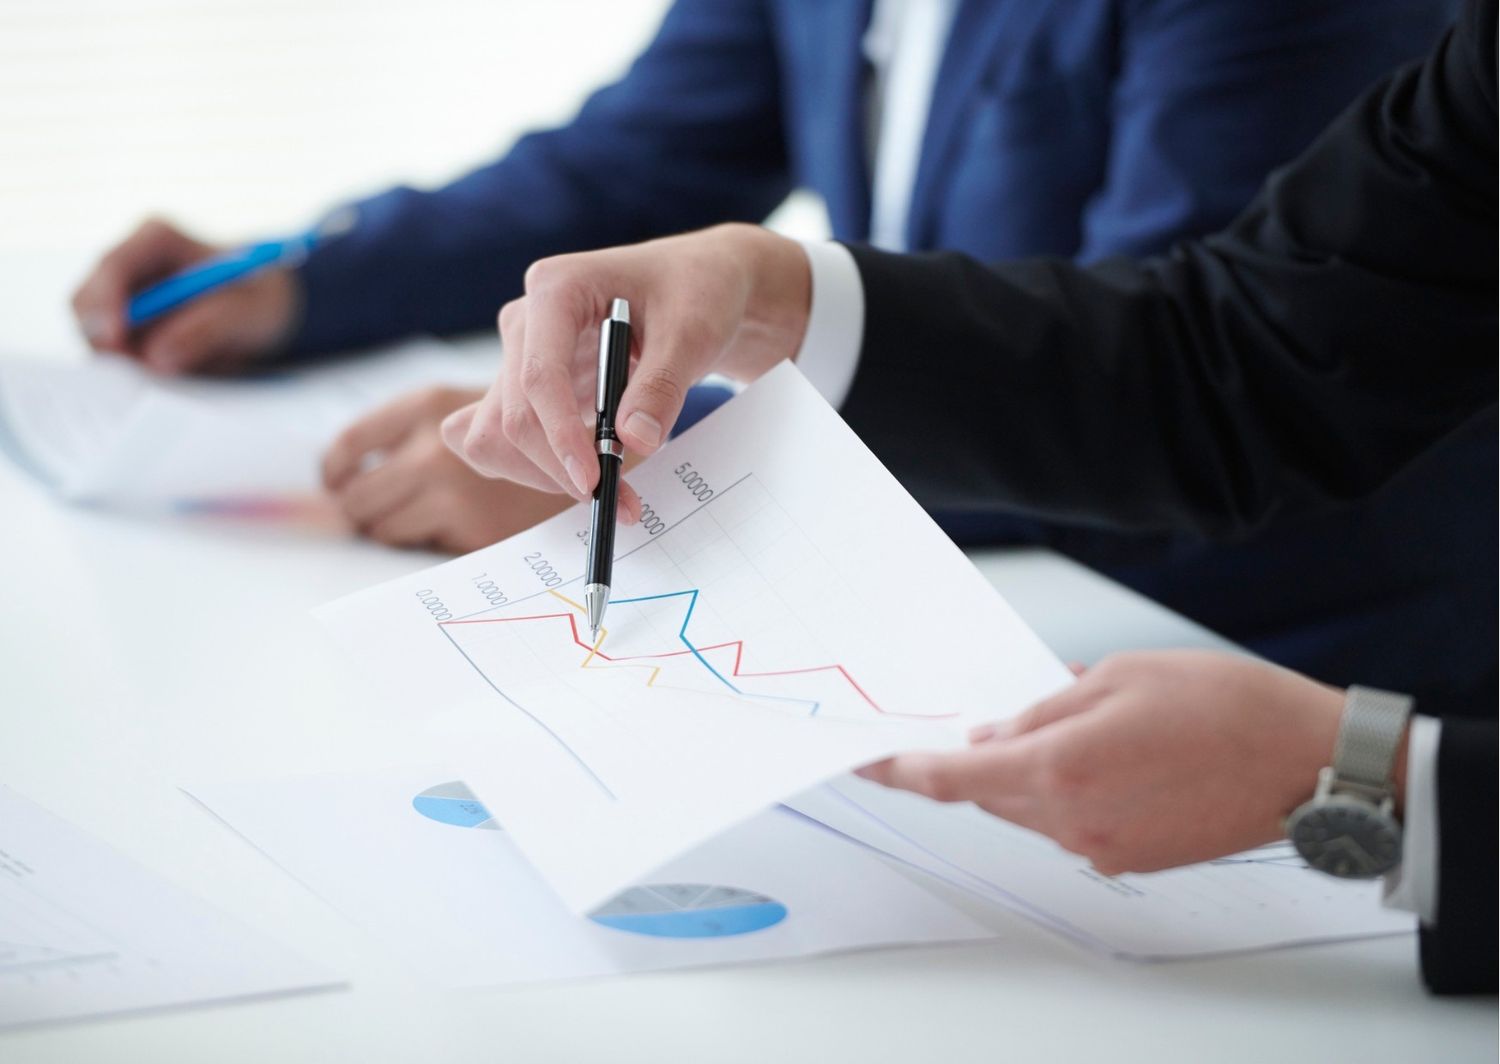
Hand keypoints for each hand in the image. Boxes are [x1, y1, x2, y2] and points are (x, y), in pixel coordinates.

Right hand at [71, 217, 297, 373]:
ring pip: (98, 336)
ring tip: (185, 368)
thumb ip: (207, 329)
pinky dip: (140, 370)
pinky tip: (178, 371)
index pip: (113, 267)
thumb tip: (157, 358)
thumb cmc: (260, 297)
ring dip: (130, 361)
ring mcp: (123, 297)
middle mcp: (131, 263)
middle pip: (88, 303)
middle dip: (109, 341)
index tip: (116, 343)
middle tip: (141, 374)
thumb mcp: (249, 312)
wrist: (268, 307)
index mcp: (157, 238)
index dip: (105, 305)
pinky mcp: (126, 328)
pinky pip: (118, 356)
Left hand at [323, 386, 568, 552]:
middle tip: (377, 515)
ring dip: (395, 529)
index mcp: (427, 405)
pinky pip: (417, 543)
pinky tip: (456, 527)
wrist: (593, 455)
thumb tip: (344, 480)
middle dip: (362, 511)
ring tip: (424, 520)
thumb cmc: (535, 431)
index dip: (335, 472)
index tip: (337, 487)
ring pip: (380, 526)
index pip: (349, 445)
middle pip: (355, 496)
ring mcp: (449, 487)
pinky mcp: (470, 525)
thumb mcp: (476, 407)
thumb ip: (427, 430)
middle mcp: (432, 444)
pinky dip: (430, 541)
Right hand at [442, 224, 810, 513]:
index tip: (593, 480)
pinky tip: (580, 472)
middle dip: (560, 467)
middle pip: (514, 414)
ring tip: (612, 490)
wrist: (697, 286)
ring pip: (497, 434)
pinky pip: (501, 439)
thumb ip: (662, 385)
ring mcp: (521, 356)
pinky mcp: (527, 387)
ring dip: (544, 474)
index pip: (539, 375)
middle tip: (620, 502)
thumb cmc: (694, 292)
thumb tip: (634, 441)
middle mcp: (526, 322)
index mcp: (556, 288)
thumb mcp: (693, 331)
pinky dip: (534, 466)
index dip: (560, 435)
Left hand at [858, 651, 1352, 874]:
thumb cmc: (1222, 704)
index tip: (866, 761)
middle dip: (979, 761)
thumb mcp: (1116, 676)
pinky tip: (1112, 758)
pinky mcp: (1131, 860)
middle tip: (989, 720)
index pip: (952, 780)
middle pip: (989, 796)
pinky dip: (1070, 794)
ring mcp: (1103, 848)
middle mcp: (1073, 820)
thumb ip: (1042, 710)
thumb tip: (995, 736)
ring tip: (1081, 728)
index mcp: (1062, 767)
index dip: (901, 771)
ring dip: (1030, 775)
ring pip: (1030, 811)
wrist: (1303, 758)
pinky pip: (1072, 827)